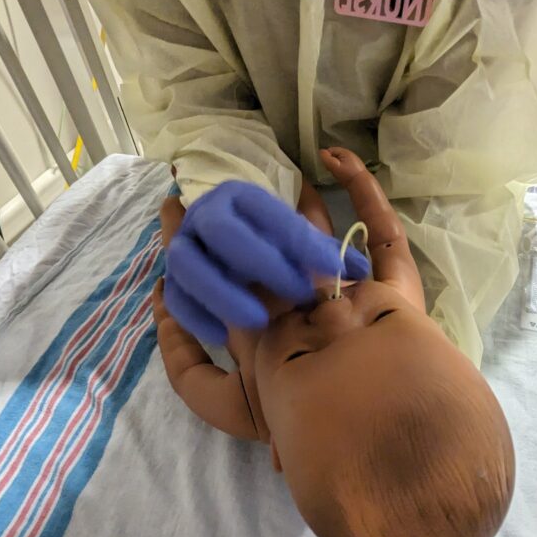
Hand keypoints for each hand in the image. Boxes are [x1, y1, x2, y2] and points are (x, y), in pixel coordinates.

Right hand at [164, 181, 369, 343]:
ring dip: (223, 293)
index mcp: (243, 200)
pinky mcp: (175, 285)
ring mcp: (185, 249)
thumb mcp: (305, 256)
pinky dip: (195, 317)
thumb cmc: (281, 260)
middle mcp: (208, 217)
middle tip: (298, 293)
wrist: (242, 281)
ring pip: (188, 264)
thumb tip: (361, 269)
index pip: (272, 214)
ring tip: (257, 320)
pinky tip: (221, 336)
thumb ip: (325, 257)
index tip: (334, 267)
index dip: (302, 240)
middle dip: (261, 261)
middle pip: (223, 230)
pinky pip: (176, 300)